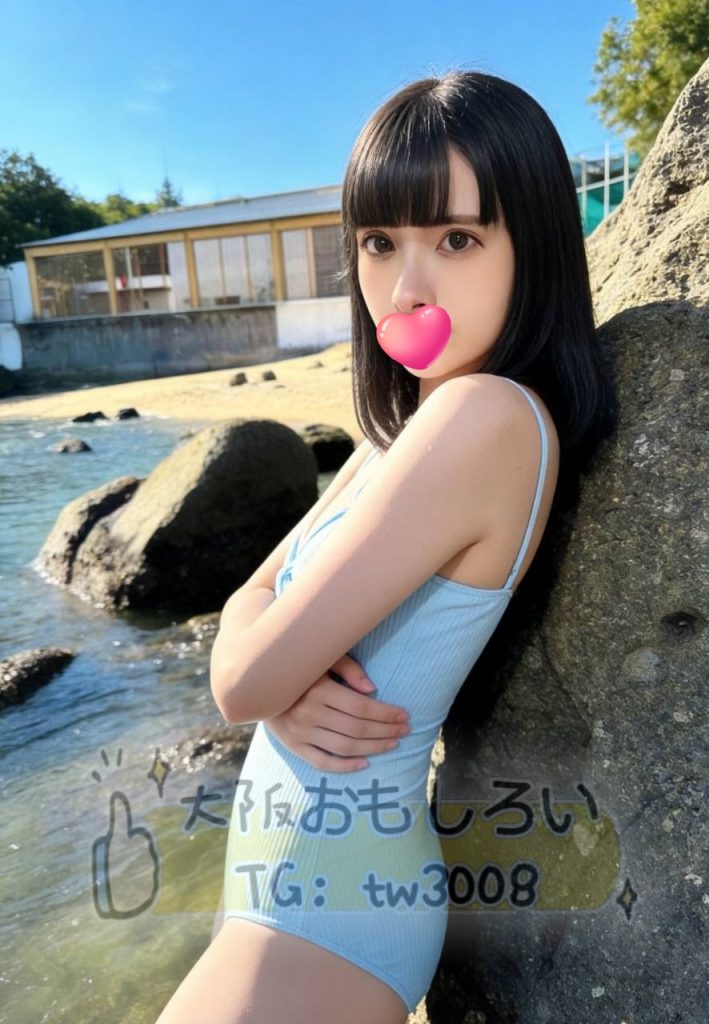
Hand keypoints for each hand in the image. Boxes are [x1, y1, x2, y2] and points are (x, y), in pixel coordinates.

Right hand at [264, 654, 410, 771]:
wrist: (258, 686)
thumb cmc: (300, 670)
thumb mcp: (323, 660)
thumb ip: (348, 669)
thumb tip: (372, 690)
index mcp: (319, 690)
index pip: (362, 707)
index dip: (386, 714)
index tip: (404, 715)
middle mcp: (309, 714)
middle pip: (357, 729)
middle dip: (386, 731)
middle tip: (405, 730)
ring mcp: (300, 733)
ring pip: (345, 747)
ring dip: (373, 748)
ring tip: (392, 744)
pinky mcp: (293, 747)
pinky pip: (322, 762)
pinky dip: (344, 766)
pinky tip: (365, 763)